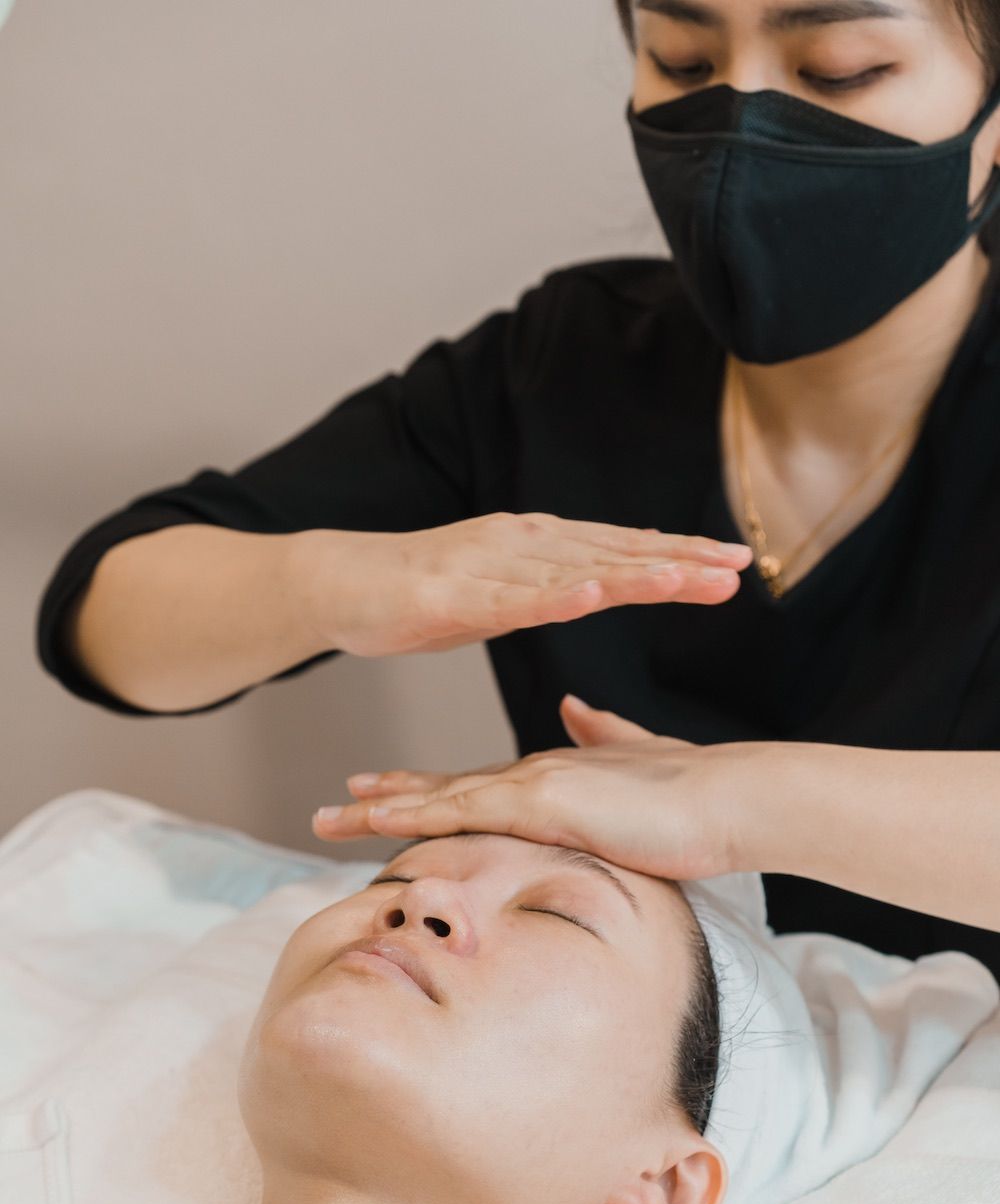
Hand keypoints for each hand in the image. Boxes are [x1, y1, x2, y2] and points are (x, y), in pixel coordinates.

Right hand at [298, 513, 752, 656]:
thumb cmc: (418, 592)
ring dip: (634, 575)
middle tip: (738, 568)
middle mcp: (519, 545)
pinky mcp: (449, 596)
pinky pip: (509, 599)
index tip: (735, 564)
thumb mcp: (501, 593)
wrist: (336, 582)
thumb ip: (551, 589)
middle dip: (678, 561)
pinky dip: (553, 596)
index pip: (619, 551)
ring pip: (573, 573)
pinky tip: (593, 595)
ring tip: (689, 579)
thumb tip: (605, 586)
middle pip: (610, 555)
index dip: (678, 555)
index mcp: (535, 547)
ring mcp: (485, 568)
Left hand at [313, 694, 769, 882]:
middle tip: (334, 802)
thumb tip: (574, 710)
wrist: (735, 797)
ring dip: (383, 809)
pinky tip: (379, 819)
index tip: (383, 791)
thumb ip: (603, 735)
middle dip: (387, 798)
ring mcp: (537, 786)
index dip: (426, 789)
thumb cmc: (698, 799)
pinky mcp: (548, 802)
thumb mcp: (638, 765)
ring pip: (442, 799)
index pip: (476, 787)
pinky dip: (418, 815)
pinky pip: (466, 811)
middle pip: (445, 790)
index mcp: (554, 775)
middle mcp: (534, 775)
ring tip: (330, 815)